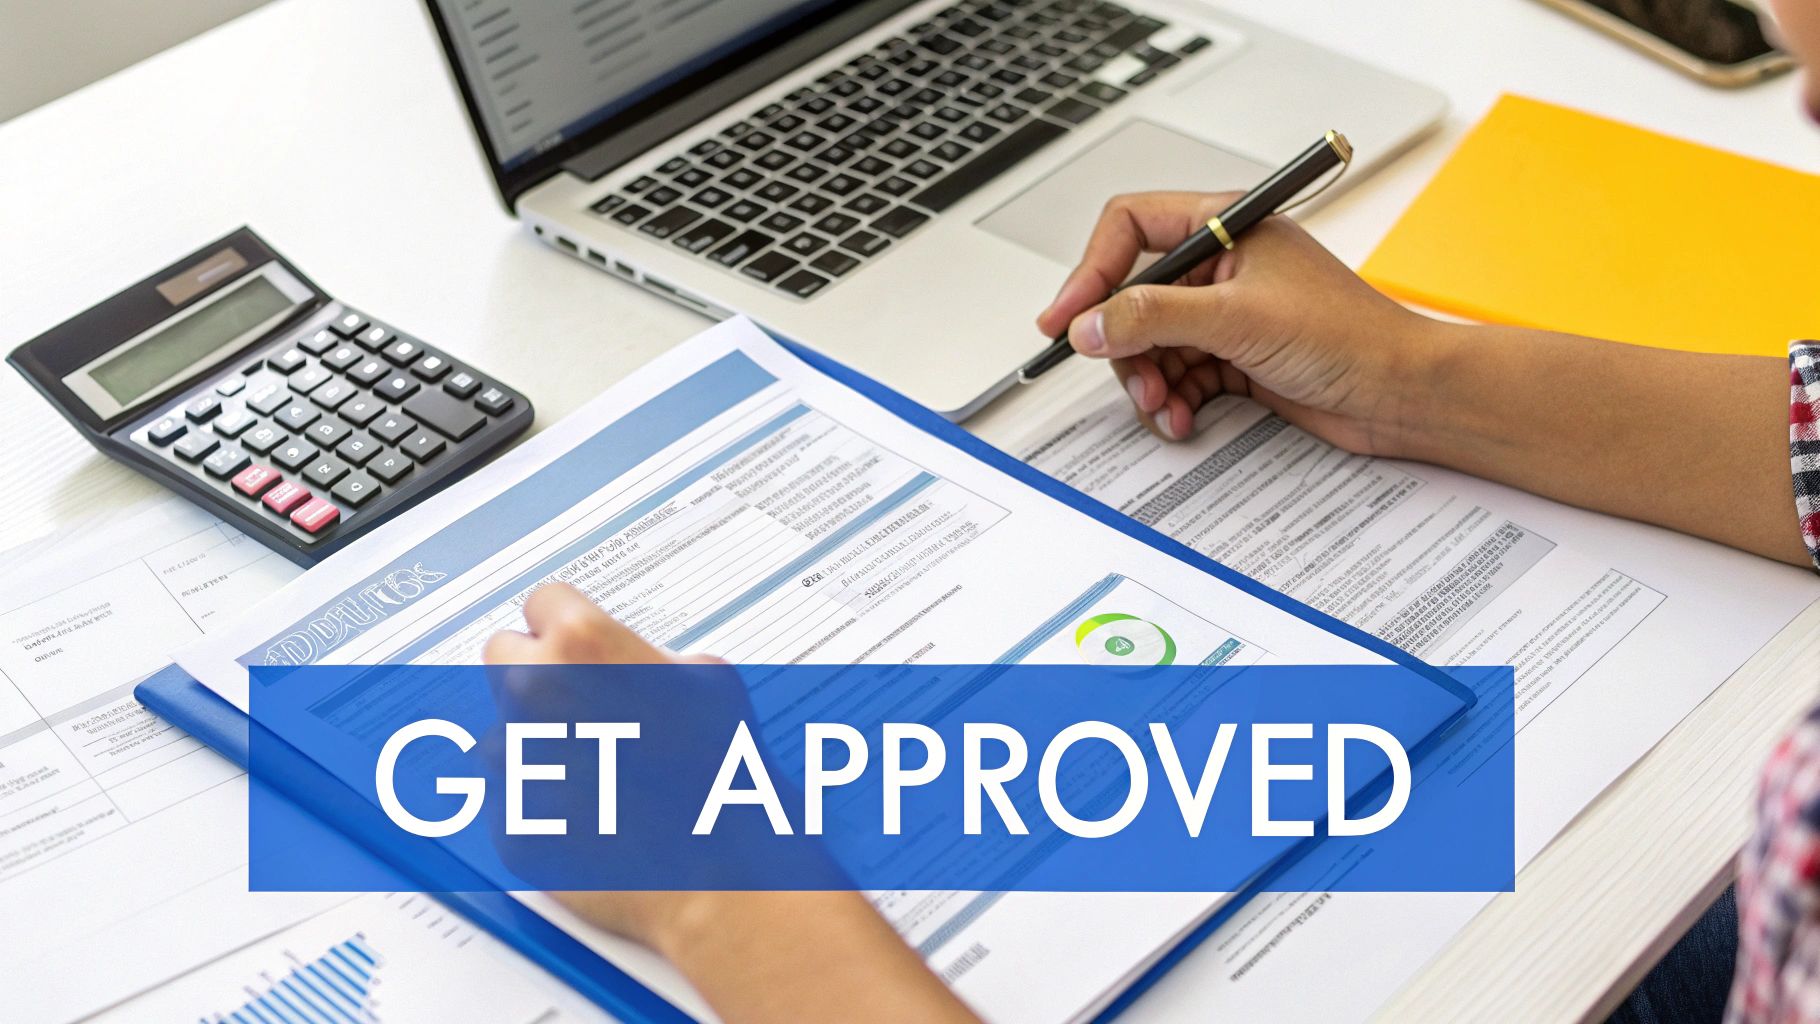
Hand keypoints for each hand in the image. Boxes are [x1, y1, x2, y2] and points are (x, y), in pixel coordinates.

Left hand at [483, 583, 717, 950]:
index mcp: (581, 646)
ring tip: (602, 770)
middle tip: (582, 703)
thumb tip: (624, 661)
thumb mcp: (709, 677)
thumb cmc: (725, 774)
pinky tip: (595, 813)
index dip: (568, 627)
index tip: (580, 648)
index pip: (542, 603)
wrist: (721, 870)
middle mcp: (534, 694)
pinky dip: (544, 801)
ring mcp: (514, 761)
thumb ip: (645, 655)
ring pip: (505, 731)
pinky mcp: (508, 821)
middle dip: (536, 673)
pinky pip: (513, 796)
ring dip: (538, 744)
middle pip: (502, 656)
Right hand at [1035, 191, 1449, 452]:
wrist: (1404, 395)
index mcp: (1228, 227)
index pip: (1131, 228)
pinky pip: (1179, 375)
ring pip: (1152, 342)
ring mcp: (1229, 313)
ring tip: (1165, 408)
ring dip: (1149, 380)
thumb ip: (1155, 316)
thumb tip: (1090, 323)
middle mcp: (1223, 265)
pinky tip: (1183, 420)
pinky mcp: (1237, 357)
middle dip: (1125, 345)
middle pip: (1134, 296)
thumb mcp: (1239, 318)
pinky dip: (1173, 401)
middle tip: (1132, 380)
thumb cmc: (1352, 337)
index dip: (1090, 272)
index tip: (1066, 319)